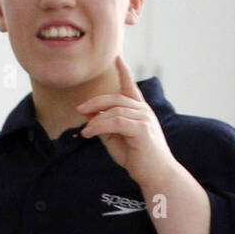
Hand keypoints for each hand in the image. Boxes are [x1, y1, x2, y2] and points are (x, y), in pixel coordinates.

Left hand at [76, 55, 175, 186]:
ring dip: (96, 119)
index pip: (131, 88)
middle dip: (96, 102)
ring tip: (85, 131)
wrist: (155, 175)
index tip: (118, 58)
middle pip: (116, 98)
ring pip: (115, 110)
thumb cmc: (137, 158)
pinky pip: (117, 122)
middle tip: (79, 109)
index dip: (125, 72)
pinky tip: (89, 133)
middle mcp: (143, 111)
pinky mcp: (142, 129)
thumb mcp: (116, 140)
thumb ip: (104, 126)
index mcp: (139, 111)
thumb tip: (90, 115)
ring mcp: (144, 119)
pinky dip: (100, 125)